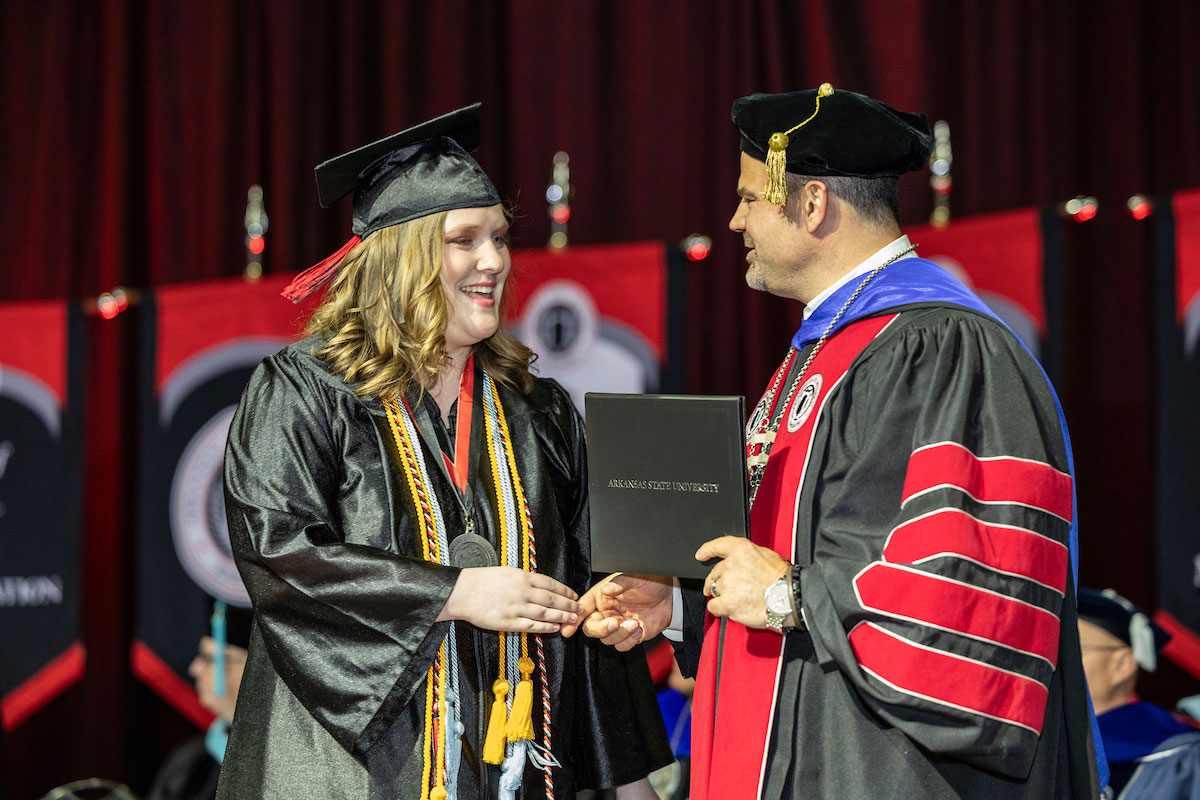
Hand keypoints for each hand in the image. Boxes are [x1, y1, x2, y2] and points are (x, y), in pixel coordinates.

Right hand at [438, 566, 582, 633]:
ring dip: (562, 616)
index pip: (550, 584)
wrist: (462, 592)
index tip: (574, 595)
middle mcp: (522, 592)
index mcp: (522, 577)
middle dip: (568, 604)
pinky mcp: (509, 622)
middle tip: (580, 609)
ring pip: (545, 613)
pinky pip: (532, 625)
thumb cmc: (482, 581)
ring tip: (573, 619)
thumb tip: (541, 585)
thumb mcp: (507, 572)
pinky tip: (555, 628)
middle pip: (552, 599)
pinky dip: (546, 627)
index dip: (565, 590)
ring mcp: (516, 608)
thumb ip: (525, 579)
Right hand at [560, 573, 673, 650]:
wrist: (670, 594)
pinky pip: (622, 645)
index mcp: (602, 597)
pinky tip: (640, 629)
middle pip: (591, 629)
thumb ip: (620, 582)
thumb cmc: (649, 580)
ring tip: (635, 623)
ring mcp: (618, 625)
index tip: (567, 630)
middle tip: (614, 623)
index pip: (583, 608)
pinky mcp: (630, 636)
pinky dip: (629, 641)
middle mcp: (607, 612)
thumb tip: (607, 589)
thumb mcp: (634, 576)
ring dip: (620, 635)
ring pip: (607, 640)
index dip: (573, 620)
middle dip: (601, 629)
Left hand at [695, 536, 789, 629]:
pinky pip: (713, 607)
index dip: (707, 550)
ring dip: (721, 596)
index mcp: (741, 550)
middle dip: (718, 581)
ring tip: (737, 599)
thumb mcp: (765, 555)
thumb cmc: (782, 578)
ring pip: (714, 590)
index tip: (701, 555)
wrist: (788, 597)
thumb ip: (747, 556)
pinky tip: (731, 609)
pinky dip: (719, 609)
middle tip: (730, 589)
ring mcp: (728, 584)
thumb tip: (738, 561)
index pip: (717, 546)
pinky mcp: (727, 603)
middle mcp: (731, 565)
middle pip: (714, 573)